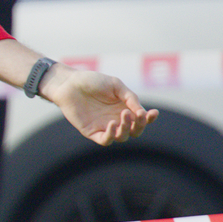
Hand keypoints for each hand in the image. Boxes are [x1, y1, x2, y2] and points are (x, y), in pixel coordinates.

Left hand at [40, 65, 158, 145]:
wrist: (69, 83)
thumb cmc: (92, 81)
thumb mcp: (115, 85)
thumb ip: (130, 97)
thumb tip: (142, 112)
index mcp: (124, 108)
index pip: (141, 119)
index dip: (149, 119)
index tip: (153, 113)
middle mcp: (116, 119)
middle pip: (134, 131)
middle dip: (139, 125)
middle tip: (136, 114)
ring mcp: (104, 126)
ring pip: (122, 137)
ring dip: (126, 129)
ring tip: (123, 115)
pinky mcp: (91, 131)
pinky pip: (105, 140)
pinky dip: (111, 135)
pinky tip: (112, 124)